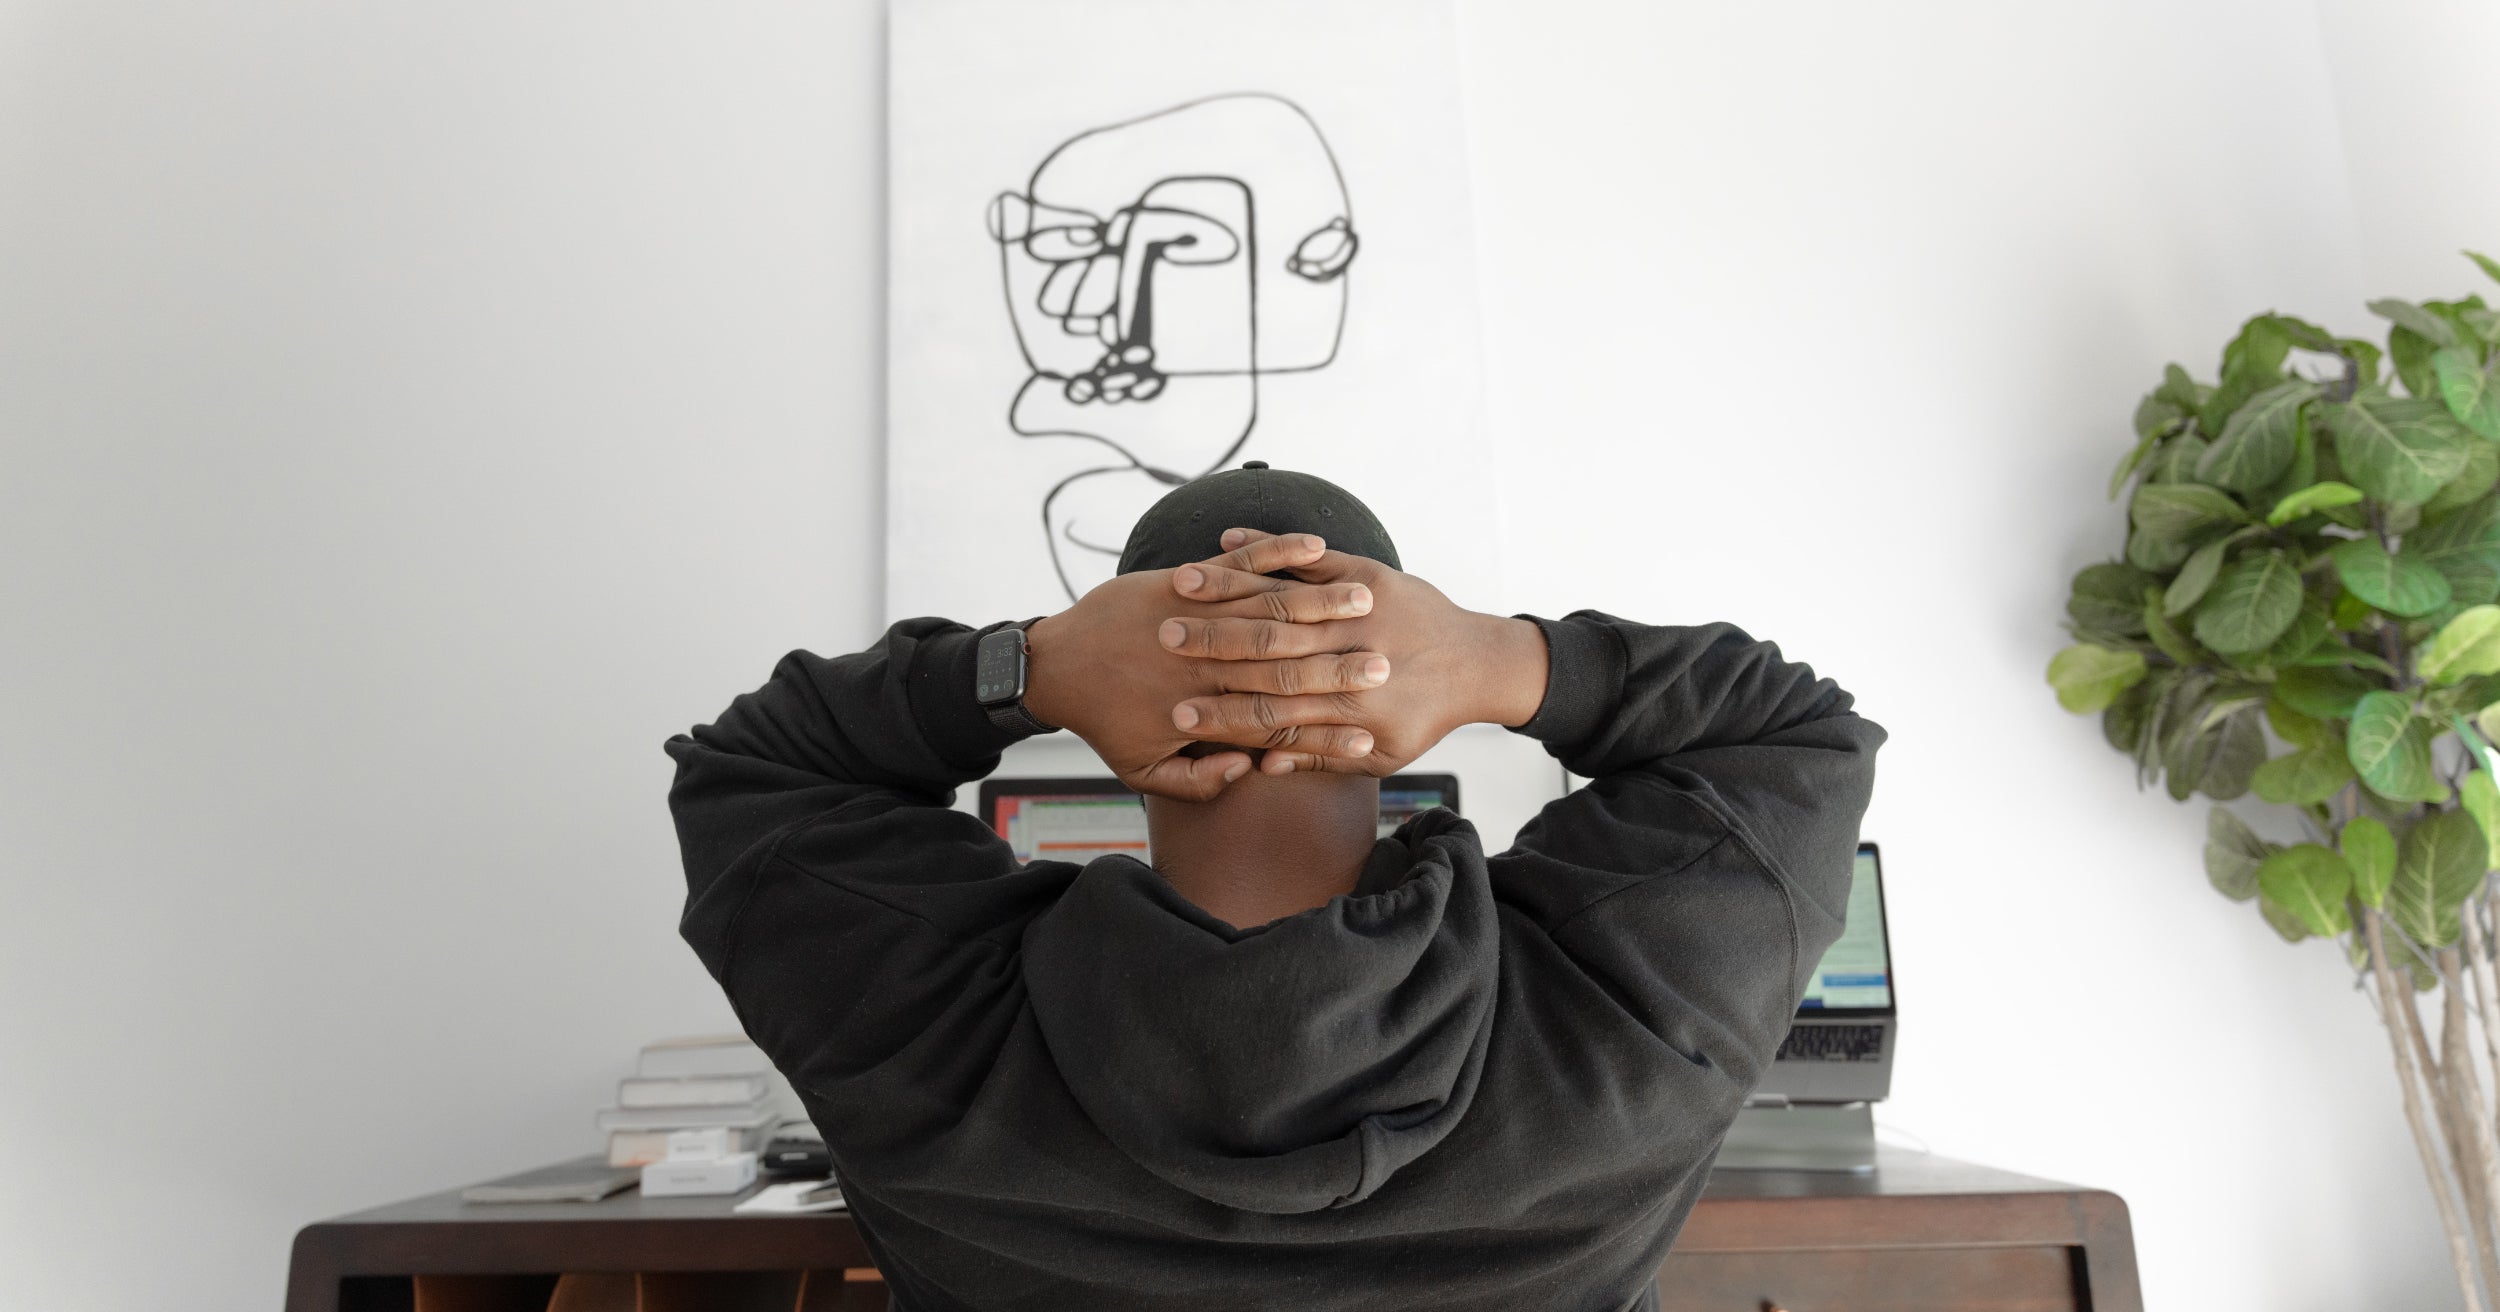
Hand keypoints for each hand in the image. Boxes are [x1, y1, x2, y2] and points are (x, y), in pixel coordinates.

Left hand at [1021, 533, 1392, 799]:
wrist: (1056, 665)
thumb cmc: (1102, 720)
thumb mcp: (1141, 770)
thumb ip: (1195, 783)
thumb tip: (1249, 770)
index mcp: (1203, 709)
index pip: (1278, 719)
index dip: (1326, 724)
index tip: (1370, 727)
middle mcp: (1206, 660)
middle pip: (1287, 659)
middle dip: (1341, 660)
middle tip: (1387, 659)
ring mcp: (1198, 614)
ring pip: (1270, 604)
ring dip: (1322, 601)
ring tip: (1367, 599)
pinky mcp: (1187, 580)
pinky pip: (1239, 560)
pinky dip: (1276, 550)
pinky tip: (1314, 545)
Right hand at [1159, 528, 1549, 775]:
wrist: (1477, 664)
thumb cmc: (1423, 715)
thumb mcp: (1381, 754)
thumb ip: (1324, 757)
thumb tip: (1265, 762)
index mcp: (1347, 707)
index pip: (1269, 711)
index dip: (1219, 711)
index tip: (1174, 711)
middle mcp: (1348, 656)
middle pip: (1265, 652)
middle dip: (1208, 646)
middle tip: (1161, 641)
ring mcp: (1358, 611)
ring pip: (1280, 601)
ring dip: (1226, 590)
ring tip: (1180, 585)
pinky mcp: (1367, 575)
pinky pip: (1311, 560)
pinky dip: (1269, 548)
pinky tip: (1228, 537)